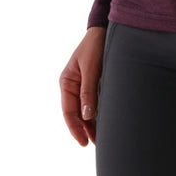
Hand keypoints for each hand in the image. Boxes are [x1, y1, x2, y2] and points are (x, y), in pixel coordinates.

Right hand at [60, 26, 106, 146]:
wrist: (104, 29)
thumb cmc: (96, 46)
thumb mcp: (92, 69)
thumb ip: (89, 92)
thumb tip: (86, 116)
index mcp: (67, 82)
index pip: (68, 112)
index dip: (75, 129)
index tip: (83, 142)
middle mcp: (73, 86)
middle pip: (77, 115)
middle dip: (86, 130)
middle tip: (97, 145)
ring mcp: (83, 86)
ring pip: (86, 111)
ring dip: (93, 125)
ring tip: (104, 139)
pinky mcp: (94, 85)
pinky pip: (95, 104)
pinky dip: (100, 115)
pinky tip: (108, 124)